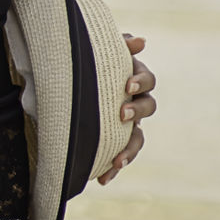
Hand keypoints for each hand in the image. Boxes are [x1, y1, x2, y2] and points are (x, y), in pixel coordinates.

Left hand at [97, 33, 156, 185]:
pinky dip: (113, 168)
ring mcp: (128, 124)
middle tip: (122, 114)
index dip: (141, 82)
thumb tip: (140, 41)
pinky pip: (121, 156)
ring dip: (130, 148)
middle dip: (138, 111)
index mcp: (133, 77)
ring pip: (138, 138)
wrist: (69, 84)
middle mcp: (135, 101)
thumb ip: (118, 46)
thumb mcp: (99, 52)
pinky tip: (102, 178)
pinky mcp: (116, 141)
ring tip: (117, 159)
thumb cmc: (89, 63)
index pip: (147, 79)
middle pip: (149, 106)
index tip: (127, 86)